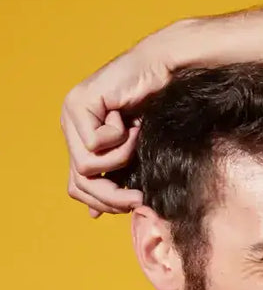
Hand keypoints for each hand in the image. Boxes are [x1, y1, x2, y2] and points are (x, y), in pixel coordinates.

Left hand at [60, 32, 178, 216]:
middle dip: (110, 195)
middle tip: (137, 198)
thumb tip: (95, 215)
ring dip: (121, 159)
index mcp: (81, 140)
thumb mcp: (136, 155)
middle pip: (80, 180)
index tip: (132, 206)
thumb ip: (116, 179)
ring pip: (87, 164)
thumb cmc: (157, 111)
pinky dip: (120, 139)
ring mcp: (71, 114)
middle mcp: (70, 126)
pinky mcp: (79, 104)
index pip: (77, 186)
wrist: (164, 74)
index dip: (102, 202)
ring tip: (136, 139)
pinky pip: (96, 143)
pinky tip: (130, 122)